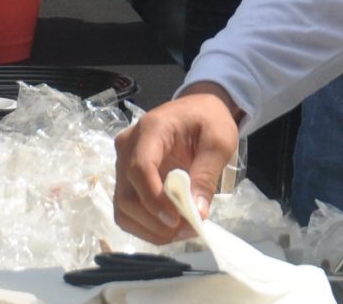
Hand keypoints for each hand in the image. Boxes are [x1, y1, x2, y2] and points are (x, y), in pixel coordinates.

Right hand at [114, 87, 243, 242]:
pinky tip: (169, 229)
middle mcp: (128, 146)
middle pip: (128, 195)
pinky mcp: (126, 179)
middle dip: (155, 221)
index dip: (154, 199)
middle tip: (188, 230)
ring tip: (182, 231)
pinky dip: (146, 226)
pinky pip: (127, 211)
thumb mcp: (219, 142)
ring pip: (123, 208)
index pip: (140, 168)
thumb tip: (198, 213)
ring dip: (151, 229)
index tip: (176, 220)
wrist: (196, 110)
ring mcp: (122, 164)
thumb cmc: (208, 120)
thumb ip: (207, 174)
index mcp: (151, 129)